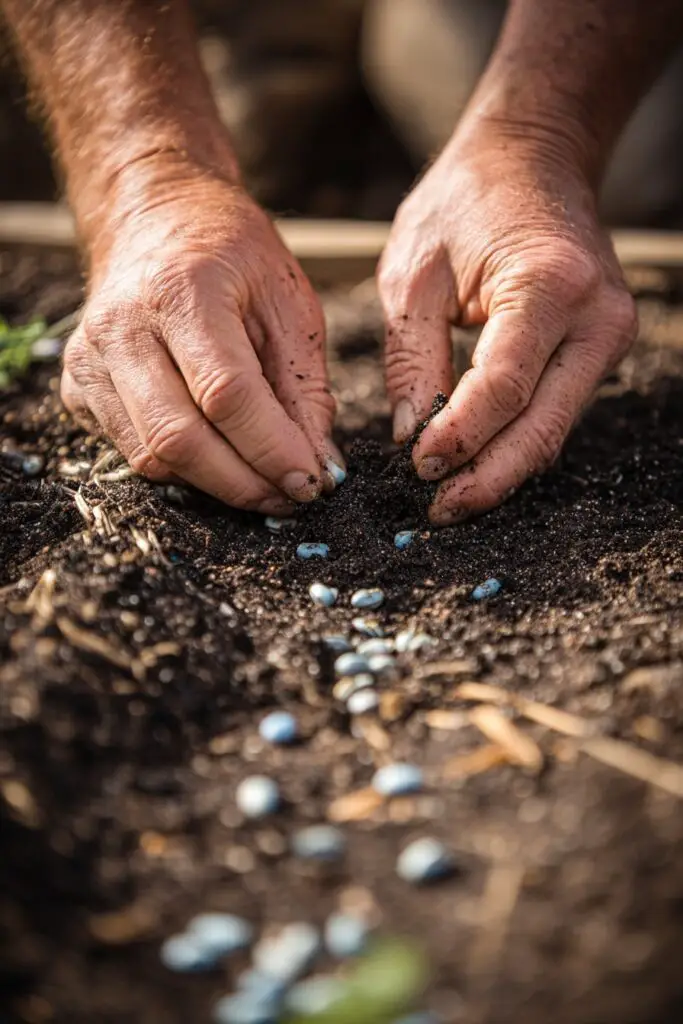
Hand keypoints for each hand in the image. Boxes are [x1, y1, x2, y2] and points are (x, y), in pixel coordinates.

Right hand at [62, 166, 338, 513]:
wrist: (157, 217)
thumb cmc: (233, 255)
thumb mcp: (289, 303)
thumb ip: (305, 389)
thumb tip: (320, 470)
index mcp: (182, 291)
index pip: (226, 394)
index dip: (272, 450)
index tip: (312, 483)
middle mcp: (122, 328)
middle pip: (180, 439)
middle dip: (244, 484)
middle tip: (290, 498)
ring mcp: (88, 359)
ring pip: (151, 458)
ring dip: (215, 485)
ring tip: (262, 482)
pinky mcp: (77, 386)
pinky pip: (131, 452)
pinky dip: (182, 469)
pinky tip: (217, 454)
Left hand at [378, 128, 635, 524]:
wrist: (532, 157)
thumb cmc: (466, 200)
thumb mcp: (415, 271)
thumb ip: (411, 357)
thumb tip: (413, 436)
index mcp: (549, 285)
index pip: (504, 387)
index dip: (461, 437)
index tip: (419, 469)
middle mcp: (596, 317)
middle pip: (542, 427)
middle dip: (488, 478)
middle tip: (438, 511)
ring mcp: (607, 336)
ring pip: (553, 429)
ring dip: (502, 469)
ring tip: (449, 496)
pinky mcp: (599, 349)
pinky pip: (555, 410)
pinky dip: (515, 441)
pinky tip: (476, 461)